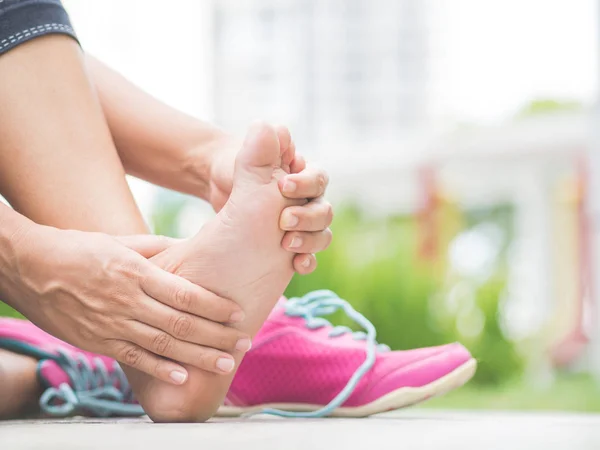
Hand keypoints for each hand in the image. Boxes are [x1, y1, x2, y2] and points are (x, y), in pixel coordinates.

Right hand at [5, 225, 250, 384]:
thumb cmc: (79, 249)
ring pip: (163, 344)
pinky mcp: (97, 341)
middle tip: (244, 343)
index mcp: (137, 272)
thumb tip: (189, 247)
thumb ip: (157, 249)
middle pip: (182, 322)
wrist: (29, 267)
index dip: (215, 306)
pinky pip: (134, 358)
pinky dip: (160, 369)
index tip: (238, 313)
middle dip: (217, 335)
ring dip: (198, 356)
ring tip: (225, 364)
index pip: (186, 294)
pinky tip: (182, 376)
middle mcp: (128, 300)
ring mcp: (112, 323)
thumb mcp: (121, 242)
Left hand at [208, 126, 332, 273]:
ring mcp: (300, 223)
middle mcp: (306, 198)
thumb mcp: (245, 157)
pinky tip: (297, 265)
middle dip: (307, 216)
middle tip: (284, 220)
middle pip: (324, 210)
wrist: (219, 186)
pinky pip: (308, 255)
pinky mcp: (291, 244)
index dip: (306, 184)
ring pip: (322, 234)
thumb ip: (261, 146)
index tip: (283, 186)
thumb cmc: (233, 168)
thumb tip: (272, 128)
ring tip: (287, 243)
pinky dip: (306, 260)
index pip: (318, 179)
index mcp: (301, 175)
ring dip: (309, 240)